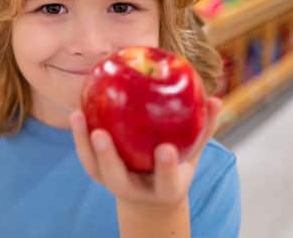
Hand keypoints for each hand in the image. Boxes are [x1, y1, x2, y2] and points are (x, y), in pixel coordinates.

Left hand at [70, 97, 221, 208]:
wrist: (150, 194)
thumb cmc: (175, 166)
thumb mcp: (192, 152)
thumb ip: (204, 128)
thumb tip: (215, 98)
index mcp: (164, 189)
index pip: (166, 182)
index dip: (165, 168)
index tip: (165, 149)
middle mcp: (135, 190)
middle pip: (118, 179)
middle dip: (108, 158)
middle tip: (101, 135)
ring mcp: (113, 183)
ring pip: (94, 168)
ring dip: (83, 143)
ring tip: (78, 115)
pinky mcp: (98, 174)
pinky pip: (85, 155)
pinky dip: (79, 135)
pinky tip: (77, 110)